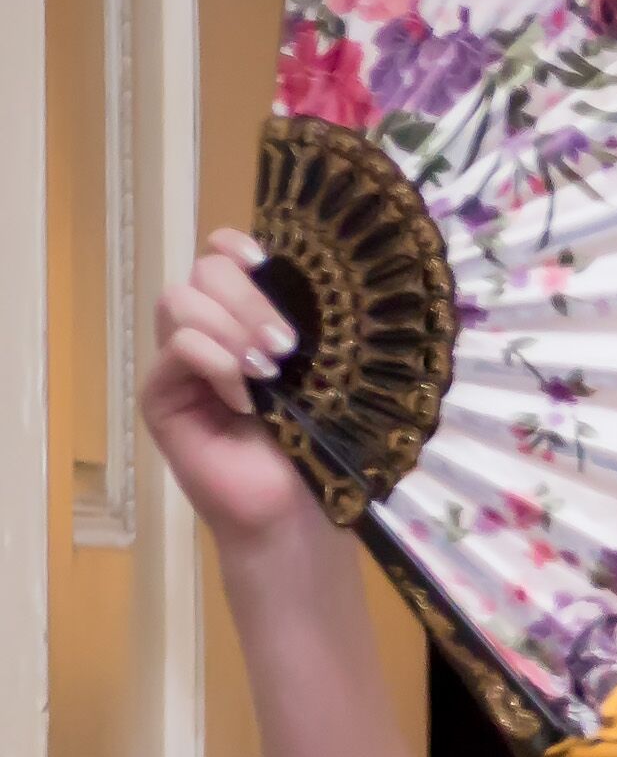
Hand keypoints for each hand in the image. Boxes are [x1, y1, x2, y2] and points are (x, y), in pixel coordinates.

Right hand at [141, 228, 324, 549]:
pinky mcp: (160, 396)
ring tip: (270, 372)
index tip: (267, 262)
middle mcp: (204, 334)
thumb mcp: (316, 373)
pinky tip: (246, 401)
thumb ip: (299, 325)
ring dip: (231, 329)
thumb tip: (308, 281)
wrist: (293, 508)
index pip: (217, 256)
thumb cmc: (312, 442)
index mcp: (242, 320)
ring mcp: (177, 365)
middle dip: (248, 298)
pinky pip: (177, 351)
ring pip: (180, 303)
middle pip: (201, 273)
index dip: (235, 248)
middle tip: (288, 346)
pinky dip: (216, 365)